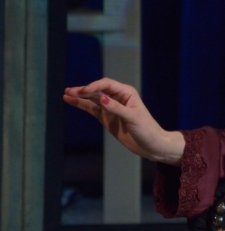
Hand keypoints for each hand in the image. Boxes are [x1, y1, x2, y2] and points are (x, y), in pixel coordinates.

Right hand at [63, 78, 184, 164]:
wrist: (150, 144)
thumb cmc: (147, 129)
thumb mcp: (132, 118)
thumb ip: (117, 108)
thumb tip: (102, 99)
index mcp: (127, 93)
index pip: (107, 85)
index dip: (95, 86)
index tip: (84, 91)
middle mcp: (118, 97)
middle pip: (98, 90)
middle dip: (84, 90)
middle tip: (70, 91)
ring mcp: (110, 107)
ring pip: (93, 99)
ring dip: (80, 96)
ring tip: (66, 93)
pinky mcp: (106, 117)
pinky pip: (91, 109)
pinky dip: (82, 105)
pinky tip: (71, 100)